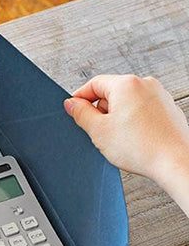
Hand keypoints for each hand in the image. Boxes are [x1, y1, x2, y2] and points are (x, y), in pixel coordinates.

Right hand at [64, 74, 188, 185]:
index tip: (73, 111)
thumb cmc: (141, 148)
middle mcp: (145, 84)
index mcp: (127, 84)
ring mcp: (159, 96)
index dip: (79, 98)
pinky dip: (133, 123)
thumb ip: (81, 114)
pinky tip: (134, 140)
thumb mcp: (98, 131)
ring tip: (120, 139)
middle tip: (100, 132)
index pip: (94, 84)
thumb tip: (72, 104)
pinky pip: (141, 111)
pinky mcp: (167, 109)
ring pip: (126, 103)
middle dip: (101, 111)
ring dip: (117, 118)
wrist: (174, 162)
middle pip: (110, 93)